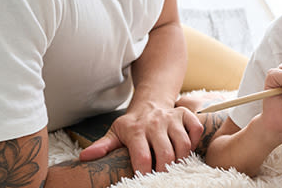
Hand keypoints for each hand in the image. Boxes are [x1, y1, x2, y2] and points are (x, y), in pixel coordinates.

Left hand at [78, 102, 203, 173]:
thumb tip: (85, 157)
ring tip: (173, 166)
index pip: (143, 157)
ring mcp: (171, 118)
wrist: (150, 103)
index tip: (144, 180)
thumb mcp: (115, 133)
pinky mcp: (185, 115)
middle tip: (161, 177)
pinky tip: (185, 149)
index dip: (145, 173)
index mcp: (135, 130)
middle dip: (164, 170)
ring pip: (183, 144)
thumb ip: (103, 146)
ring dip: (180, 159)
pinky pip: (196, 130)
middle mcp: (155, 122)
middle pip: (165, 154)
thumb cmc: (132, 124)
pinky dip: (195, 142)